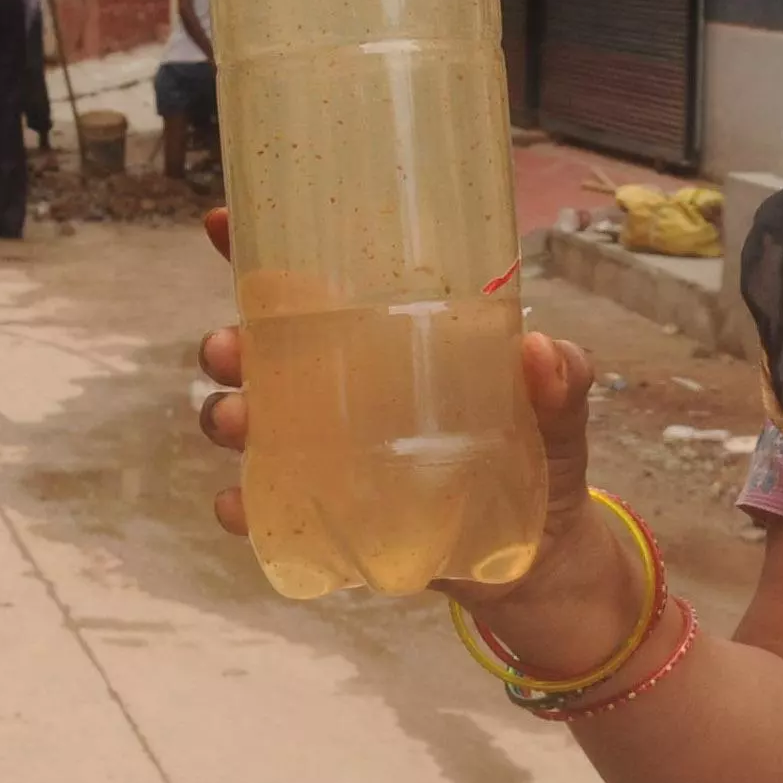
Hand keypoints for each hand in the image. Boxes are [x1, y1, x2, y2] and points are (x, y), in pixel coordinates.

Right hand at [191, 208, 616, 622]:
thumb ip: (562, 380)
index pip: (314, 290)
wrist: (540, 560)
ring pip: (250, 423)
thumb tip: (538, 348)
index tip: (221, 222)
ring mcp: (327, 455)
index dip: (258, 254)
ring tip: (238, 423)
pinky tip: (238, 505)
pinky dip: (241, 506)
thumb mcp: (560, 413)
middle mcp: (341, 392)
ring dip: (227, 417)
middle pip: (260, 355)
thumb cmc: (541, 460)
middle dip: (227, 345)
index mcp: (386, 344)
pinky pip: (266, 509)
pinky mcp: (326, 518)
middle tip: (229, 352)